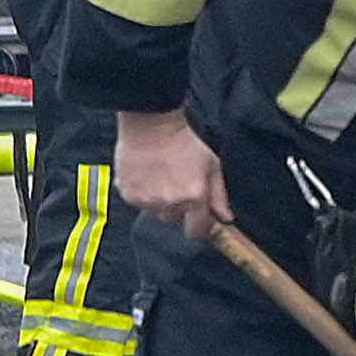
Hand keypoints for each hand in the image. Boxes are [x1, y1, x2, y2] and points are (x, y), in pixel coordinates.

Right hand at [114, 107, 227, 239]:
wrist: (150, 124)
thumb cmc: (184, 142)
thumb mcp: (211, 165)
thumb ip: (219, 196)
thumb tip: (226, 219)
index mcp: (194, 197)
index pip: (197, 231)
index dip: (199, 225)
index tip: (199, 216)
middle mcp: (170, 203)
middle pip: (174, 220)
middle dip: (178, 208)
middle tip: (177, 184)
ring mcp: (147, 201)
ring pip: (155, 211)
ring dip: (159, 201)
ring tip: (160, 177)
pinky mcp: (128, 195)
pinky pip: (138, 203)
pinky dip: (142, 193)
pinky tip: (146, 175)